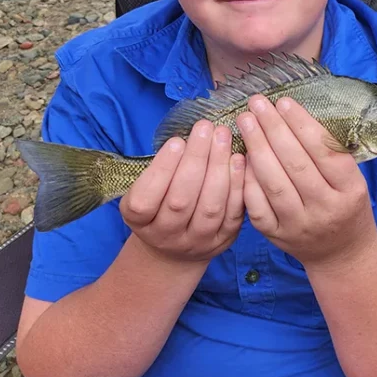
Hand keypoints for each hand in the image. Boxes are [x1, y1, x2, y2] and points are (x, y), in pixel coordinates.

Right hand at [118, 120, 245, 264]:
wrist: (174, 248)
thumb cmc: (159, 206)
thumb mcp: (146, 191)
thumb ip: (160, 170)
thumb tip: (189, 137)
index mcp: (138, 222)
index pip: (145, 200)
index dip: (162, 170)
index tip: (177, 141)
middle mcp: (166, 235)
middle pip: (181, 200)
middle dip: (196, 160)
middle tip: (206, 128)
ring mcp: (196, 241)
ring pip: (210, 207)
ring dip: (219, 167)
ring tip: (223, 137)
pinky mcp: (223, 240)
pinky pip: (232, 213)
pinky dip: (237, 184)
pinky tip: (238, 159)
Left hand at [236, 94, 376, 269]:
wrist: (341, 253)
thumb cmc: (347, 206)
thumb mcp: (353, 181)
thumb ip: (331, 155)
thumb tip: (293, 115)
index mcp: (351, 191)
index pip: (325, 152)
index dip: (302, 124)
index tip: (284, 102)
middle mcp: (326, 209)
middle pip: (296, 164)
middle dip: (273, 129)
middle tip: (257, 104)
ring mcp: (299, 225)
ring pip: (274, 183)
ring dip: (257, 148)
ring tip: (246, 122)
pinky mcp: (277, 236)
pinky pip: (256, 205)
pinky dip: (247, 179)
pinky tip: (241, 156)